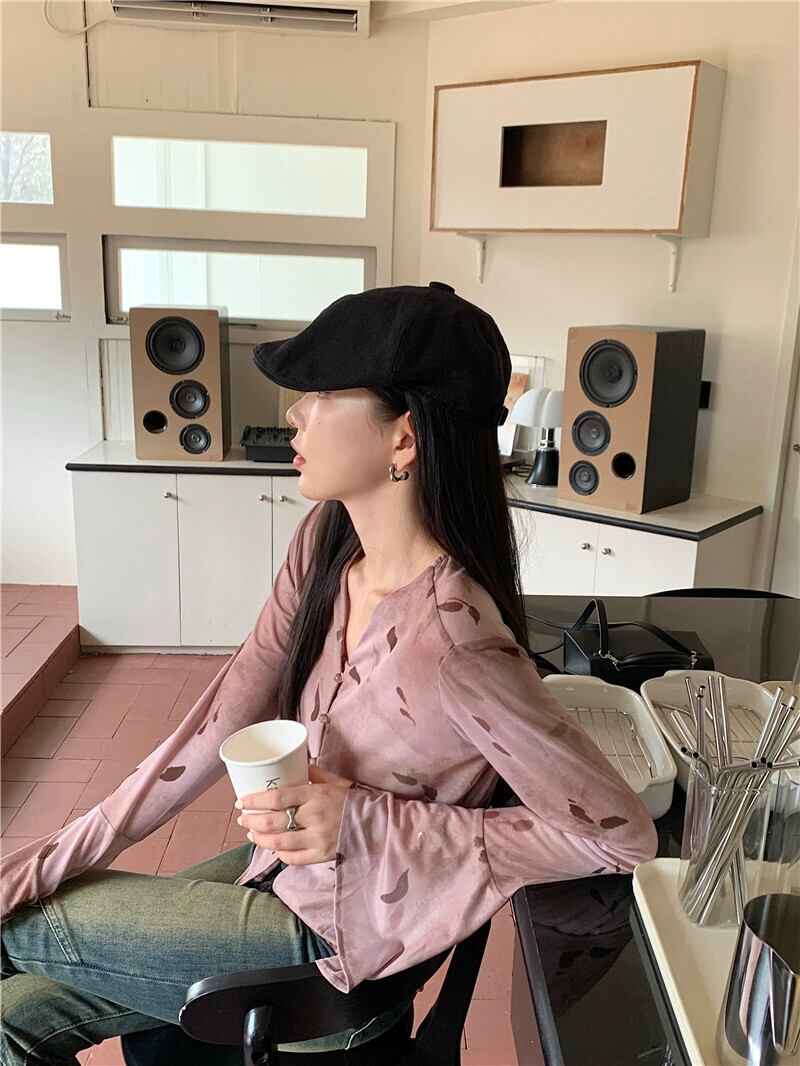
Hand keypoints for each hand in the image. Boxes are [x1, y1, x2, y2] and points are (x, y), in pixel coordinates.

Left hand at [235, 763, 353, 865]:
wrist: (379, 824)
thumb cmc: (355, 800)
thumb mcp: (336, 780)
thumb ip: (314, 774)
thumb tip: (295, 764)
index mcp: (316, 794)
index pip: (278, 798)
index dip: (256, 800)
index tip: (242, 801)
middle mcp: (314, 817)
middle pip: (273, 822)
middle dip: (252, 820)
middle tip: (243, 818)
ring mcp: (318, 839)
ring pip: (279, 842)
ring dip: (260, 838)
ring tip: (252, 833)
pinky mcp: (322, 856)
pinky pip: (293, 858)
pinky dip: (279, 854)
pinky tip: (273, 848)